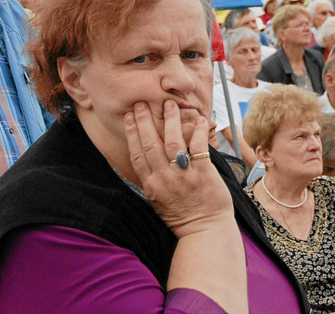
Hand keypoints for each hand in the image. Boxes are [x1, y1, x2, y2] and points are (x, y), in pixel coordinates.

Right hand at [125, 100, 234, 237]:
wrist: (205, 231)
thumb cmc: (182, 215)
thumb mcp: (158, 199)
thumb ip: (151, 179)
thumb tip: (143, 158)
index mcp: (151, 186)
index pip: (137, 154)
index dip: (132, 133)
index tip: (129, 116)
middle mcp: (164, 180)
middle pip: (150, 145)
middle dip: (145, 121)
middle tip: (142, 103)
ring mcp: (183, 177)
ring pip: (172, 142)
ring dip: (170, 121)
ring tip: (169, 104)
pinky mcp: (203, 175)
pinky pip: (198, 148)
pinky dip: (198, 132)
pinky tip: (199, 119)